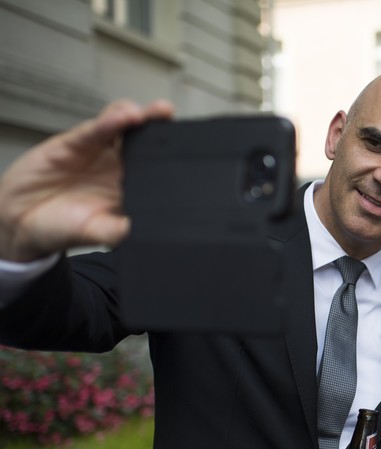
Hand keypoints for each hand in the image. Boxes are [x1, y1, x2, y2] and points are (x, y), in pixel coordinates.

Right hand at [0, 99, 173, 261]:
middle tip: (175, 122)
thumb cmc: (62, 228)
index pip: (160, 167)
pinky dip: (110, 121)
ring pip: (125, 126)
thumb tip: (144, 230)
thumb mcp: (95, 234)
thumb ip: (118, 231)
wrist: (21, 220)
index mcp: (134, 187)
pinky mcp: (76, 142)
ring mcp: (100, 151)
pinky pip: (97, 129)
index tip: (192, 153)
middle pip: (147, 140)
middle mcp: (121, 165)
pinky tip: (123, 116)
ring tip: (153, 114)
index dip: (174, 157)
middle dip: (163, 128)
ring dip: (141, 117)